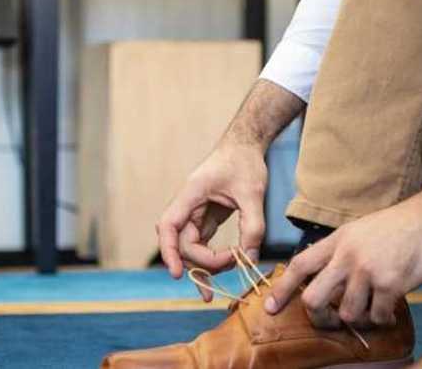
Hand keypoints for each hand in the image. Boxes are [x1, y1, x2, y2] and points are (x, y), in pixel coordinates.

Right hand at [157, 135, 268, 298]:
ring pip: (191, 248)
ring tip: (235, 266)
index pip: (168, 226)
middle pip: (182, 244)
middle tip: (235, 262)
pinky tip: (226, 266)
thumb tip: (249, 260)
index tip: (177, 275)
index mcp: (191, 194)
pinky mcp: (205, 218)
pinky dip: (213, 258)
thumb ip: (253, 226)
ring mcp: (195, 214)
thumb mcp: (253, 193)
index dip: (168, 252)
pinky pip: (202, 245)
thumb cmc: (245, 162)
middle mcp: (187, 206)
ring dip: (208, 264)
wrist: (245, 145)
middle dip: (205, 261)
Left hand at [264, 192, 421, 327]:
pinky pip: (377, 316)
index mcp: (339, 239)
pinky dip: (383, 319)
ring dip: (360, 320)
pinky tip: (391, 310)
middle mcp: (348, 254)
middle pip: (313, 298)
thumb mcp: (363, 229)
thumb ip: (345, 251)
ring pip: (347, 313)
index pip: (300, 264)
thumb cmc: (406, 223)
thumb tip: (333, 279)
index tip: (270, 307)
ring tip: (374, 311)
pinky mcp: (391, 283)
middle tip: (333, 322)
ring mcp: (368, 269)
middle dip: (320, 319)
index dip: (282, 288)